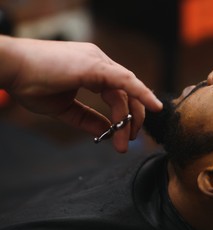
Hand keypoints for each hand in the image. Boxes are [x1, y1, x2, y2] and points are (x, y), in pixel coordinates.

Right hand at [0, 35, 161, 152]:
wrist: (9, 68)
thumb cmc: (30, 84)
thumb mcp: (65, 109)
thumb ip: (88, 119)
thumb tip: (106, 131)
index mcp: (92, 69)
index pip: (119, 93)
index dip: (124, 114)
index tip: (126, 133)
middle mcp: (99, 62)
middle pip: (127, 92)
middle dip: (131, 118)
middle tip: (130, 140)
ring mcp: (98, 61)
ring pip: (126, 92)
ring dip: (128, 118)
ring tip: (125, 141)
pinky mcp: (95, 65)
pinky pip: (126, 80)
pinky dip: (141, 93)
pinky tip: (154, 106)